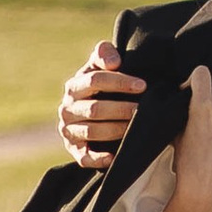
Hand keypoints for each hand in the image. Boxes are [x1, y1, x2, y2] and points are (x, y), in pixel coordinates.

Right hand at [61, 39, 144, 163]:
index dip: (120, 82)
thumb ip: (103, 53)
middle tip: (144, 110)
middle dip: (122, 109)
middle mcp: (67, 109)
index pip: (94, 80)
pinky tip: (116, 156)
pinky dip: (99, 158)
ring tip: (138, 128)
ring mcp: (69, 131)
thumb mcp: (100, 66)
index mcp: (74, 86)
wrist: (91, 112)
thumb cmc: (102, 86)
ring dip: (117, 130)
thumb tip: (114, 62)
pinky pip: (84, 158)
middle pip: (95, 109)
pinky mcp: (75, 151)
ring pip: (93, 131)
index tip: (142, 85)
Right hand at [170, 65, 211, 211]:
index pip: (201, 74)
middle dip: (198, 108)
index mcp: (203, 108)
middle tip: (187, 127)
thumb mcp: (175, 137)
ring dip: (209, 123)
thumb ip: (180, 116)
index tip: (185, 93)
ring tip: (199, 144)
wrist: (206, 192)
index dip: (192, 80)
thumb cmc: (186, 166)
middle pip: (208, 99)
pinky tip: (210, 151)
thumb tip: (180, 109)